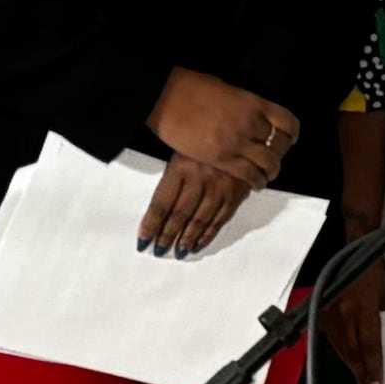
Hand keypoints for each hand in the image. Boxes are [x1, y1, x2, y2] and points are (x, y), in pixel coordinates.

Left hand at [138, 151, 257, 257]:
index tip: (143, 240)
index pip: (161, 204)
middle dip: (166, 236)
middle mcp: (199, 180)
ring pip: (199, 221)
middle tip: (158, 250)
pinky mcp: (235, 194)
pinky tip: (198, 244)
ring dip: (186, 240)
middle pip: (178, 215)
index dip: (150, 225)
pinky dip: (208, 235)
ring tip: (177, 252)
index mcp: (181, 167)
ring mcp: (219, 188)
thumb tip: (156, 209)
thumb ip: (171, 176)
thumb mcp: (183, 147)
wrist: (242, 131)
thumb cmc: (207, 139)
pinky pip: (219, 220)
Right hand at [152, 66, 295, 177]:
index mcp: (254, 103)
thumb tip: (250, 116)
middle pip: (278, 145)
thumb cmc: (191, 88)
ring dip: (270, 172)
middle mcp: (251, 123)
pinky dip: (256, 181)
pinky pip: (248, 174)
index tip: (288, 140)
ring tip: (266, 176)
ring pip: (268, 164)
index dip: (290, 134)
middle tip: (273, 161)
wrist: (165, 96)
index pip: (286, 122)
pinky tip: (254, 184)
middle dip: (279, 155)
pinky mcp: (221, 158)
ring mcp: (237, 141)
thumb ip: (244, 106)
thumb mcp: (227, 90)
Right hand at [317, 250, 384, 383]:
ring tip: (359, 374)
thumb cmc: (372, 270)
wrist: (353, 250)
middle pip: (352, 351)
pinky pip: (330, 337)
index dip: (372, 368)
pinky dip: (339, 347)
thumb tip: (379, 342)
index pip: (369, 346)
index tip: (374, 383)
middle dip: (360, 370)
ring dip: (350, 361)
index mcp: (363, 308)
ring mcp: (329, 313)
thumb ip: (379, 320)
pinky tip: (346, 355)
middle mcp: (343, 312)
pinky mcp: (320, 311)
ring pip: (339, 347)